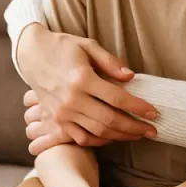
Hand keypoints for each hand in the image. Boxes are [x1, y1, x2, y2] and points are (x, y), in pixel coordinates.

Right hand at [18, 25, 158, 153]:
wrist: (31, 54)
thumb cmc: (63, 46)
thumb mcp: (88, 46)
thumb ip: (110, 61)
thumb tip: (131, 77)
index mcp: (82, 78)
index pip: (118, 98)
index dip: (138, 108)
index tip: (154, 113)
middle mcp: (72, 99)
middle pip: (109, 120)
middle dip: (134, 128)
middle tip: (152, 131)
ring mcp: (62, 112)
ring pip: (97, 132)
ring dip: (120, 136)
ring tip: (137, 135)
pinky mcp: (56, 120)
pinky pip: (81, 138)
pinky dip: (99, 141)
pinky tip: (113, 137)